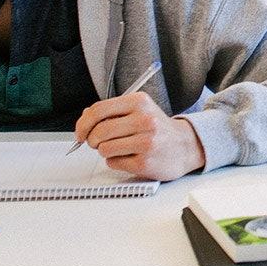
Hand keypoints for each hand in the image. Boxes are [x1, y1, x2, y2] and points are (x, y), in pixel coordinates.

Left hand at [73, 92, 204, 179]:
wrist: (186, 146)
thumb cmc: (158, 129)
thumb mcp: (140, 110)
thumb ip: (113, 112)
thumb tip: (85, 120)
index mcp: (139, 102)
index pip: (98, 110)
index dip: (83, 123)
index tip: (80, 132)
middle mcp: (144, 120)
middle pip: (99, 132)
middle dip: (92, 140)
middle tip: (98, 142)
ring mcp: (145, 142)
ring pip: (104, 149)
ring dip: (106, 151)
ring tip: (120, 148)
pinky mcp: (144, 163)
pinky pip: (114, 163)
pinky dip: (116, 161)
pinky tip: (130, 157)